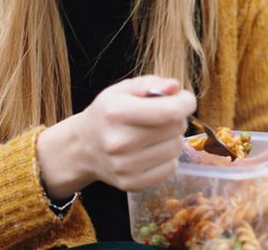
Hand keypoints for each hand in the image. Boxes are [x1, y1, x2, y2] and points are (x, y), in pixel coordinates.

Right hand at [38, 75, 194, 197]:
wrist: (82, 148)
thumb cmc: (107, 114)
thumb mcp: (121, 90)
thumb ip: (150, 84)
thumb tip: (175, 87)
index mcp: (117, 112)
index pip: (170, 111)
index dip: (186, 103)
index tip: (184, 100)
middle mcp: (119, 142)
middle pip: (176, 128)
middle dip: (177, 118)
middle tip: (163, 116)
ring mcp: (125, 166)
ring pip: (176, 148)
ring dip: (172, 138)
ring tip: (155, 134)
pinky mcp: (131, 183)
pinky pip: (171, 168)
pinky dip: (167, 158)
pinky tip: (151, 150)